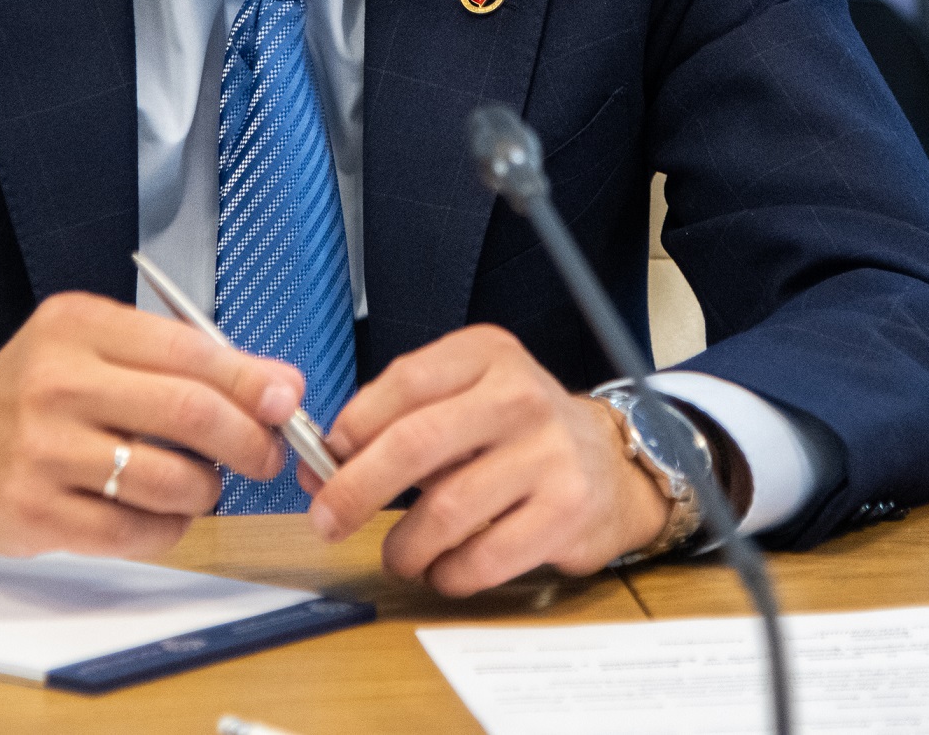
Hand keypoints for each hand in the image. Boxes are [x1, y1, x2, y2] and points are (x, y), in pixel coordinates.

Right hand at [0, 291, 304, 556]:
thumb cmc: (36, 393)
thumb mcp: (94, 346)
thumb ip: (180, 359)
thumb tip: (278, 386)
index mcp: (79, 327)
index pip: (190, 351)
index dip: (252, 381)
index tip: (287, 399)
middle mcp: (56, 383)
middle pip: (189, 414)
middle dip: (248, 440)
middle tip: (265, 454)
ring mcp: (41, 451)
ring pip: (170, 480)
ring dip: (207, 490)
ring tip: (201, 484)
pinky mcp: (34, 513)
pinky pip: (135, 531)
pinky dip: (168, 527)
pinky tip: (160, 512)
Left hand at [307, 324, 667, 595]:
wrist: (610, 462)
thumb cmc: (516, 433)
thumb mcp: (464, 401)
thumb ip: (396, 425)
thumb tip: (318, 469)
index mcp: (488, 354)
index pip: (405, 382)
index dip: (352, 427)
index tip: (325, 461)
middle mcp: (520, 396)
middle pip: (416, 444)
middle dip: (355, 490)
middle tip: (328, 520)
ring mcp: (549, 453)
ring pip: (446, 509)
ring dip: (404, 546)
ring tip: (398, 555)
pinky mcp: (567, 510)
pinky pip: (485, 556)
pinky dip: (450, 573)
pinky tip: (444, 569)